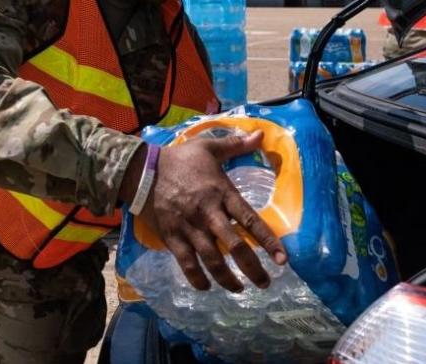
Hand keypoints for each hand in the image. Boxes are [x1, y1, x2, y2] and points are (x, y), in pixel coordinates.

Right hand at [122, 131, 286, 291]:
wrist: (142, 170)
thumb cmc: (179, 159)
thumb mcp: (208, 147)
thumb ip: (236, 145)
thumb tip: (261, 135)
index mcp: (222, 193)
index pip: (250, 220)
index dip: (268, 242)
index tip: (283, 261)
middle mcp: (208, 214)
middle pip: (234, 247)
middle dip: (252, 269)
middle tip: (265, 283)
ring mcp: (189, 228)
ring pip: (212, 260)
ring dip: (227, 279)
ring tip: (239, 290)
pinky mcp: (172, 237)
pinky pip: (186, 263)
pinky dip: (197, 278)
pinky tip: (206, 287)